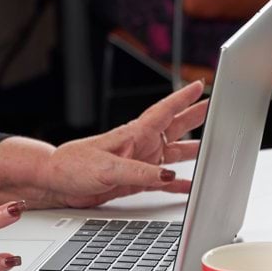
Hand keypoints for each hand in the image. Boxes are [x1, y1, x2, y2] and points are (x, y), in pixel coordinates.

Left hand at [0, 81, 208, 209]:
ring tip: (213, 147)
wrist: (55, 183)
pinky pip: (163, 181)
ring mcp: (140, 162)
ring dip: (192, 150)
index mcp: (134, 134)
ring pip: (173, 154)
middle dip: (195, 117)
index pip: (164, 112)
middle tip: (216, 108)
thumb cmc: (73, 166)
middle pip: (174, 127)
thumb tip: (169, 174)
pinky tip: (190, 185)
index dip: (182, 99)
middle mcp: (140, 145)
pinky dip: (178, 183)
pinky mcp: (135, 180)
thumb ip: (140, 173)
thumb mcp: (107, 169)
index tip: (200, 86)